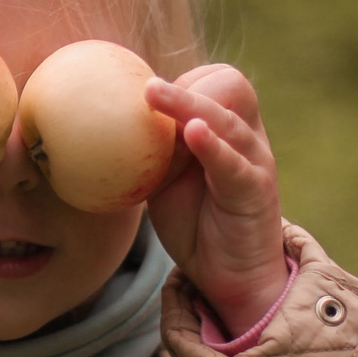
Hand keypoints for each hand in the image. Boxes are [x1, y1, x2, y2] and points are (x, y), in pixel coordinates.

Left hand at [145, 64, 289, 338]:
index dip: (186, 79)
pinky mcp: (254, 192)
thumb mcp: (165, 178)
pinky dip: (213, 145)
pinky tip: (193, 133)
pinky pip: (234, 163)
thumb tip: (101, 124)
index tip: (149, 96)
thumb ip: (150, 149)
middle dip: (187, 85)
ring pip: (228, 121)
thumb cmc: (196, 222)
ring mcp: (256, 163)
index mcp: (230, 129)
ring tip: (155, 93)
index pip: (219, 79)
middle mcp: (248, 138)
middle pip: (231, 86)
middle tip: (148, 92)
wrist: (230, 276)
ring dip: (188, 103)